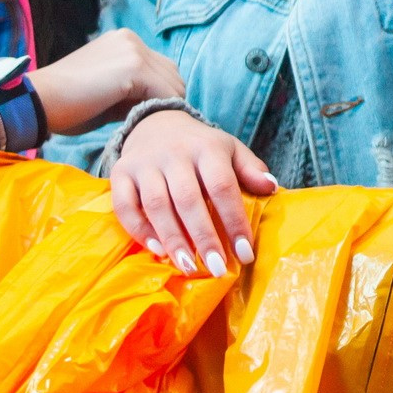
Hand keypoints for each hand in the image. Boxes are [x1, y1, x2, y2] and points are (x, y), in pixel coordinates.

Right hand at [28, 27, 186, 133]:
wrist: (39, 101)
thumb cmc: (67, 104)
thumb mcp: (106, 92)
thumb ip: (132, 93)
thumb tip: (158, 106)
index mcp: (123, 41)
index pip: (161, 69)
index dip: (158, 94)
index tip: (145, 116)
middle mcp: (131, 39)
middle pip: (172, 74)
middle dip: (165, 100)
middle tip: (147, 123)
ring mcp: (133, 51)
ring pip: (173, 84)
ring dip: (164, 106)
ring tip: (143, 124)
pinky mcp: (134, 68)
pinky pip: (166, 93)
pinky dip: (162, 110)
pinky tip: (143, 124)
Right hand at [109, 108, 277, 275]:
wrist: (158, 124)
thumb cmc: (201, 148)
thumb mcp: (230, 150)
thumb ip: (250, 169)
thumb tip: (272, 188)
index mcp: (207, 148)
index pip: (222, 186)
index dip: (234, 220)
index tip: (245, 253)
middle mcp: (174, 154)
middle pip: (189, 199)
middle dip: (204, 237)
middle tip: (218, 268)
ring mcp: (145, 164)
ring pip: (156, 205)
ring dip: (173, 239)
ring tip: (189, 267)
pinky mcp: (120, 173)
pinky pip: (125, 205)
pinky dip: (139, 229)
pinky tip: (157, 250)